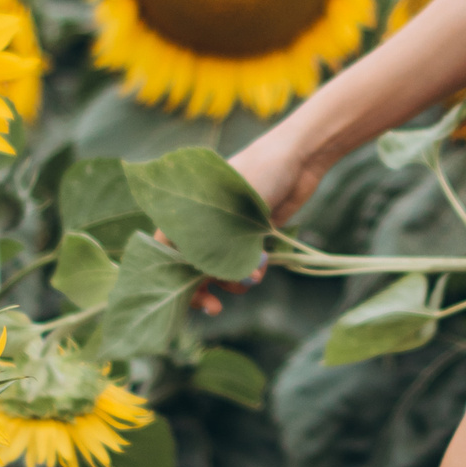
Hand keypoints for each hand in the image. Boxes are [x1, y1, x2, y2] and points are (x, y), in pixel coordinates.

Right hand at [182, 129, 325, 314]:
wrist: (299, 157)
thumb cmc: (259, 171)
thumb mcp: (230, 205)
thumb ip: (216, 241)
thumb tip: (211, 278)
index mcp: (187, 210)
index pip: (167, 249)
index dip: (173, 277)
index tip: (187, 295)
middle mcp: (204, 222)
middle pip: (193, 266)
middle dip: (203, 289)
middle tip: (215, 308)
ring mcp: (230, 230)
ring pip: (222, 269)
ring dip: (234, 281)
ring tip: (253, 280)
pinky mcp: (253, 235)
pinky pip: (246, 264)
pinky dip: (252, 271)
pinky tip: (263, 268)